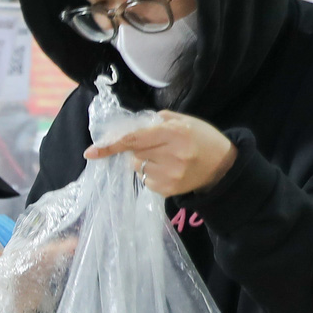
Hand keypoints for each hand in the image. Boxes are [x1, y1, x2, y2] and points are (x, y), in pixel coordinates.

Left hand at [86, 112, 236, 196]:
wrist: (222, 166)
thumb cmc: (202, 139)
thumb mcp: (185, 121)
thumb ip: (157, 121)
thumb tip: (129, 128)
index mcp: (175, 133)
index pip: (134, 139)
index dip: (111, 145)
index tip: (90, 152)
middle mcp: (172, 156)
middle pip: (133, 153)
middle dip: (136, 148)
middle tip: (155, 145)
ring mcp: (169, 176)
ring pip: (137, 167)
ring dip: (144, 161)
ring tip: (165, 158)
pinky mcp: (167, 190)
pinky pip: (145, 180)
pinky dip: (151, 173)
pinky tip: (168, 169)